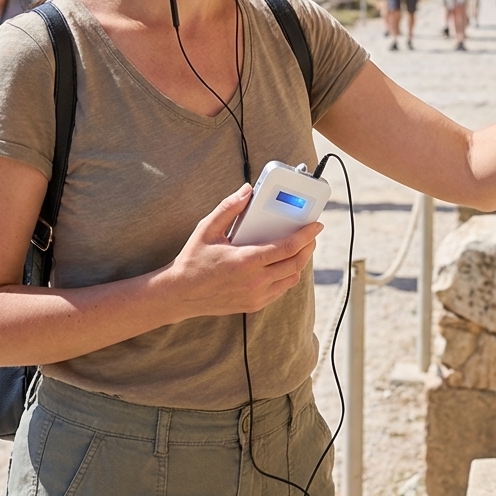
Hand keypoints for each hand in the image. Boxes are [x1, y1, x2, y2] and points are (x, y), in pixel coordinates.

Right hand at [166, 184, 321, 317]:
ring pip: (291, 279)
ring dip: (300, 262)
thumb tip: (248, 190)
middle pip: (295, 264)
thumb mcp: (207, 229)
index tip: (317, 225)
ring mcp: (256, 296)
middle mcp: (255, 281)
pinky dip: (287, 275)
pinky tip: (283, 263)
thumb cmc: (192, 260)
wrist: (179, 294)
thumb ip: (229, 208)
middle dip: (308, 247)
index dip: (306, 235)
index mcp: (246, 261)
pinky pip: (280, 290)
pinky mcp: (253, 305)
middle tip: (311, 234)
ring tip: (299, 247)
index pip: (287, 248)